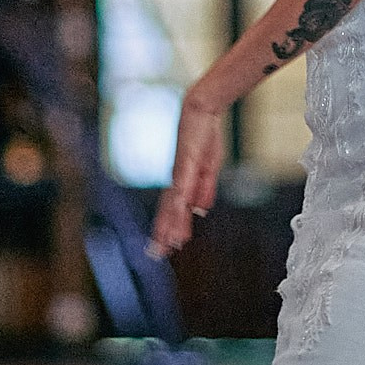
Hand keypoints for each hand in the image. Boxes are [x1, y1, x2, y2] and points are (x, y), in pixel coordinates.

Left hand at [147, 94, 224, 257]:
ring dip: (169, 225)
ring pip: (172, 205)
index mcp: (181, 181)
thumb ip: (204, 190)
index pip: (171, 209)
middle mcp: (176, 180)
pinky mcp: (185, 166)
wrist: (201, 110)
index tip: (165, 246)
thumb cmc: (204, 136)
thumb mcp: (208, 168)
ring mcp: (179, 173)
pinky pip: (182, 190)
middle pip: (167, 211)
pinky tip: (181, 215)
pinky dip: (179, 206)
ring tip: (166, 244)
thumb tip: (200, 211)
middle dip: (162, 233)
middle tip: (156, 254)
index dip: (167, 228)